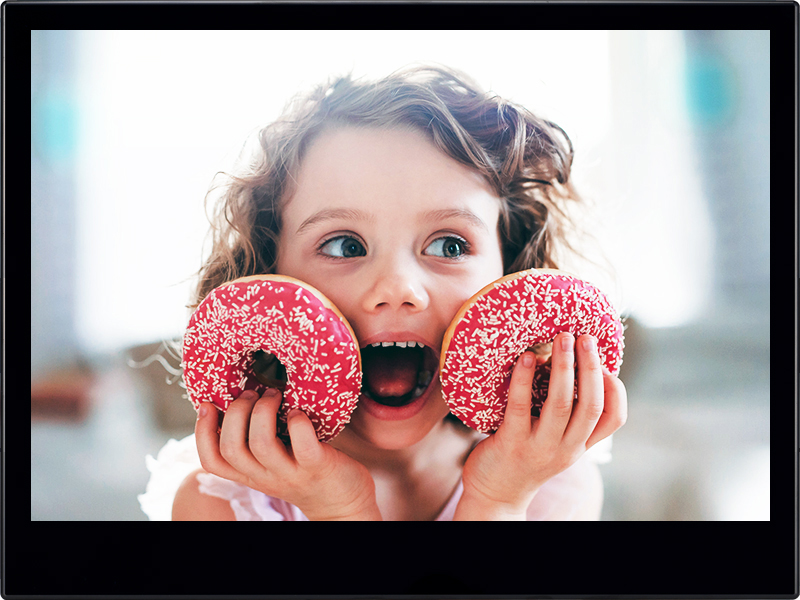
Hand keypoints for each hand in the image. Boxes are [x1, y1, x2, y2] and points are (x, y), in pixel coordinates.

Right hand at [195, 388, 380, 519]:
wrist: (342, 503)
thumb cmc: (305, 470)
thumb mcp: (273, 461)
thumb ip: (255, 440)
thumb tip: (238, 396)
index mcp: (250, 474)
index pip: (211, 461)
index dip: (201, 432)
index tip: (207, 405)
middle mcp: (264, 476)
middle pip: (231, 448)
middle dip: (235, 413)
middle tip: (252, 393)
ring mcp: (290, 473)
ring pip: (261, 444)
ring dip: (263, 411)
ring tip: (274, 395)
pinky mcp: (317, 467)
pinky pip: (303, 444)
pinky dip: (298, 421)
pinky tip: (299, 412)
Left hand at [454, 332, 626, 519]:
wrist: (495, 495)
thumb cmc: (524, 458)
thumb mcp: (556, 442)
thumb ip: (569, 417)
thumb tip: (574, 367)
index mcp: (580, 445)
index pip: (614, 419)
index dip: (616, 389)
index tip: (605, 363)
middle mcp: (566, 448)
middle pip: (591, 404)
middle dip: (591, 366)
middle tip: (584, 336)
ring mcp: (540, 447)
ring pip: (561, 403)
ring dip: (564, 366)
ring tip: (562, 338)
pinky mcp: (512, 443)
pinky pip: (521, 406)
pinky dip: (525, 378)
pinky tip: (527, 358)